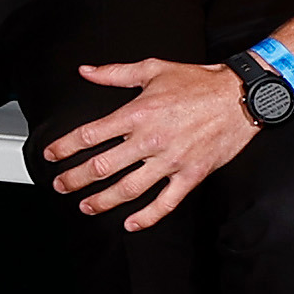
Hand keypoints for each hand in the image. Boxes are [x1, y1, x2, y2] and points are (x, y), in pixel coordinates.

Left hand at [48, 56, 265, 230]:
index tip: (52, 155)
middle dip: (76, 179)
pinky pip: (166, 202)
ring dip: (103, 201)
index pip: (90, 135)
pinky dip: (147, 217)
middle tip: (61, 185)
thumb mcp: (153, 69)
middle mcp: (151, 139)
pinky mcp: (192, 174)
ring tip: (86, 206)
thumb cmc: (198, 82)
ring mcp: (171, 160)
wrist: (241, 96)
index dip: (65, 147)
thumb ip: (115, 73)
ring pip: (129, 189)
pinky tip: (131, 224)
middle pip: (103, 166)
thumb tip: (85, 71)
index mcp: (138, 113)